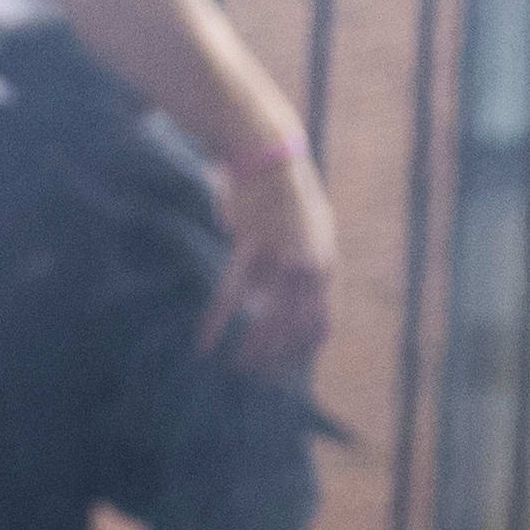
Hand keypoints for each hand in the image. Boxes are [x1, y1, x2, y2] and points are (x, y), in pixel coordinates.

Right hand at [211, 141, 336, 383]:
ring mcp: (284, 257)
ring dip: (252, 348)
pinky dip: (216, 321)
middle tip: (257, 376)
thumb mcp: (307, 232)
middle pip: (295, 328)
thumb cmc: (283, 192)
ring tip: (237, 366)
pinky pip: (232, 294)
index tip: (285, 371)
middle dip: (276, 357)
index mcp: (325, 265)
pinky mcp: (253, 246)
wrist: (269, 153)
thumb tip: (283, 298)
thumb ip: (302, 267)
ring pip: (268, 317)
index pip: (321, 324)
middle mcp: (311, 265)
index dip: (303, 352)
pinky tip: (205, 342)